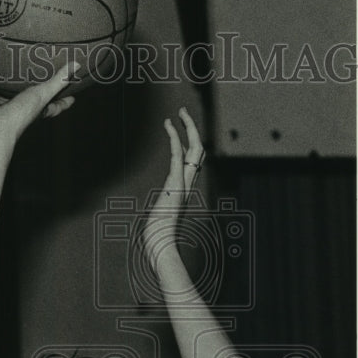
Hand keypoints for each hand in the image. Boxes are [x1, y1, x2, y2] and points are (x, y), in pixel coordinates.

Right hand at [0, 60, 77, 146]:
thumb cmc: (21, 115)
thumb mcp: (43, 95)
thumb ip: (59, 80)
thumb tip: (78, 65)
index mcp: (35, 107)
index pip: (53, 104)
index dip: (63, 100)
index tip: (73, 96)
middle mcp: (18, 103)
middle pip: (26, 92)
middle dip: (29, 83)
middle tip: (36, 69)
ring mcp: (0, 100)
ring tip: (0, 62)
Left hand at [141, 107, 204, 270]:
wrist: (161, 245)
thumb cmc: (159, 237)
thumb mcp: (161, 220)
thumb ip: (162, 214)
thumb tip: (158, 218)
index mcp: (185, 190)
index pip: (194, 161)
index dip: (191, 144)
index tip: (182, 131)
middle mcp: (188, 184)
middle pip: (198, 150)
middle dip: (192, 130)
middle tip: (183, 113)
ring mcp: (183, 183)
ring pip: (193, 149)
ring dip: (186, 127)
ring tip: (179, 112)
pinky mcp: (175, 183)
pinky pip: (177, 155)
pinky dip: (174, 138)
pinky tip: (169, 126)